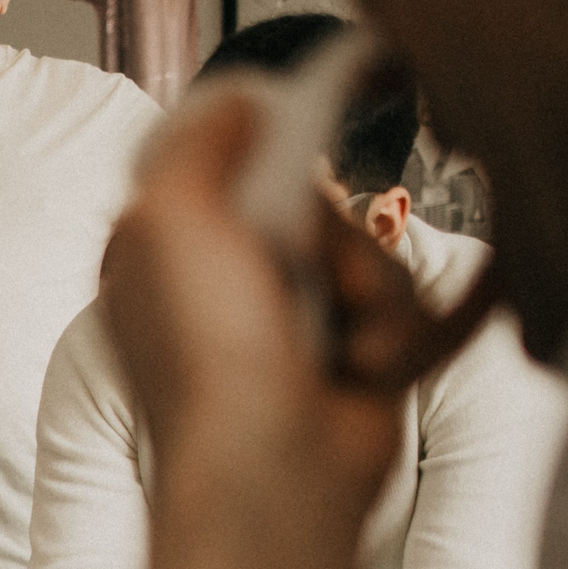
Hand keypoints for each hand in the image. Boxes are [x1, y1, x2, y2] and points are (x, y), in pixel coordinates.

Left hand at [101, 97, 493, 568]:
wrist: (275, 468)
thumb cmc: (208, 358)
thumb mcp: (168, 219)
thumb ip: (196, 143)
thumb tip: (241, 100)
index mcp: (163, 252)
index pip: (220, 163)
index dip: (264, 145)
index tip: (300, 125)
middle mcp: (225, 286)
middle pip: (312, 200)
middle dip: (327, 227)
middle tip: (309, 263)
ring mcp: (292, 324)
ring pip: (367, 252)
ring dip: (368, 286)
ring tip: (344, 338)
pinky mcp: (356, 358)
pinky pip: (404, 306)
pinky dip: (398, 330)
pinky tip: (368, 364)